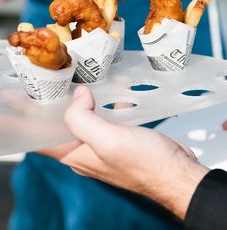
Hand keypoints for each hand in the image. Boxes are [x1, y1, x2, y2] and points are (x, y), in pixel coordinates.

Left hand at [42, 86, 208, 219]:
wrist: (175, 171)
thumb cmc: (145, 162)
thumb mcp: (108, 140)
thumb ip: (83, 119)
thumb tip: (76, 96)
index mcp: (75, 155)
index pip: (41, 136)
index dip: (29, 118)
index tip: (25, 97)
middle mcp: (85, 151)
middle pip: (61, 125)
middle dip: (57, 103)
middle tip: (57, 79)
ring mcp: (102, 144)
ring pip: (85, 119)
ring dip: (83, 101)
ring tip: (82, 79)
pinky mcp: (118, 138)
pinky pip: (105, 118)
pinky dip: (105, 104)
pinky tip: (112, 91)